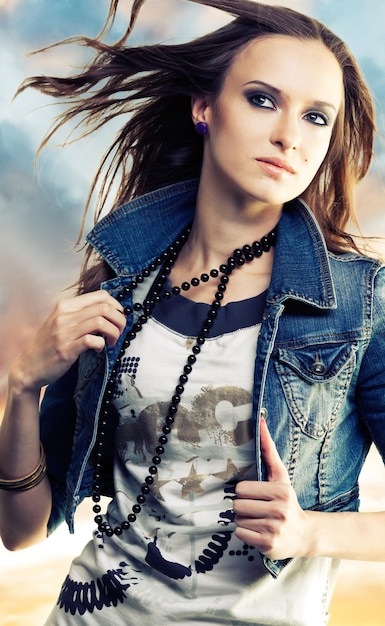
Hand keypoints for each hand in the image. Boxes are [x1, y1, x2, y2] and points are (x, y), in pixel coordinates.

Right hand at [10, 290, 125, 392]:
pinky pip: (92, 340)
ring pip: (100, 322)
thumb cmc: (49, 345)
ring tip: (112, 341)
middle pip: (104, 308)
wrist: (28, 367)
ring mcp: (64, 332)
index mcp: (65, 305)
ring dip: (114, 332)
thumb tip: (109, 310)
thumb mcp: (61, 322)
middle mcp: (64, 316)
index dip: (116, 305)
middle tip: (120, 331)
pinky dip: (101, 345)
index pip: (100, 295)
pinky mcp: (66, 350)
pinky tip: (99, 349)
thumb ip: (80, 314)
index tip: (119, 316)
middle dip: (120, 320)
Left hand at [233, 417, 310, 559]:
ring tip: (260, 520)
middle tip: (256, 508)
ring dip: (245, 520)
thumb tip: (260, 420)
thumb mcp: (280, 475)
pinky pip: (241, 534)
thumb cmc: (286, 500)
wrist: (304, 534)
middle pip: (237, 506)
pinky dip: (246, 533)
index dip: (245, 492)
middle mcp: (279, 511)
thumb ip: (268, 449)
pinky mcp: (268, 545)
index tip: (256, 495)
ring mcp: (274, 530)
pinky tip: (259, 531)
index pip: (241, 490)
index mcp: (281, 491)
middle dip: (243, 507)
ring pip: (238, 521)